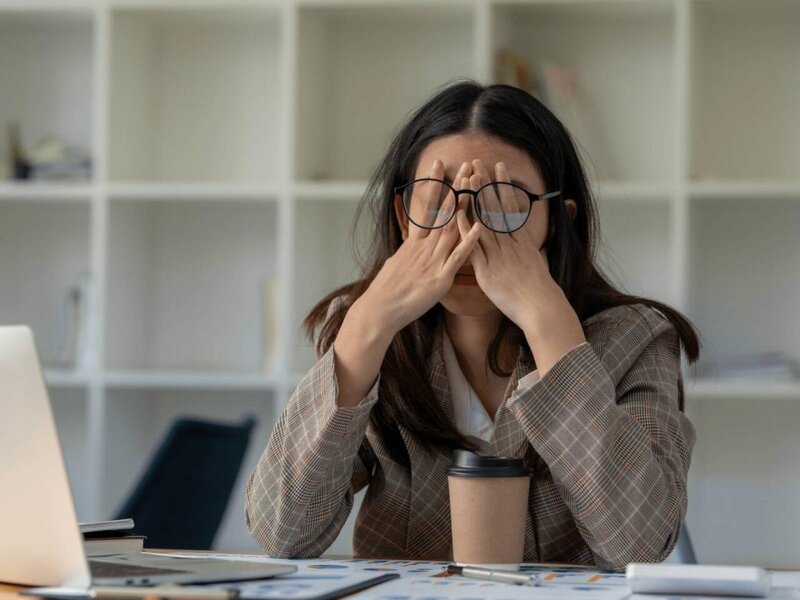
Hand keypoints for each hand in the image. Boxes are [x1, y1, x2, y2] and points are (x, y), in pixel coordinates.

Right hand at [359, 159, 480, 335]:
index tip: (440, 164)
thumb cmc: (387, 290)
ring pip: (452, 228)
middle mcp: (424, 247)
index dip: (434, 184)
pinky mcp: (440, 278)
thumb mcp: (397, 263)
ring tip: (475, 185)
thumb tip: (410, 244)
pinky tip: (479, 227)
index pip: (426, 206)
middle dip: (456, 187)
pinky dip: (468, 242)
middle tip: (466, 165)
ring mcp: (433, 261)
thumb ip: (409, 251)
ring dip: (465, 206)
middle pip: (443, 211)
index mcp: (414, 243)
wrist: (380, 310)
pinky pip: (457, 258)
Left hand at [455, 159, 584, 372]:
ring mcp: (498, 255)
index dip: (502, 186)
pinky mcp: (487, 270)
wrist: (540, 308)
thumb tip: (530, 242)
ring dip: (475, 199)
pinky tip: (457, 214)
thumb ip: (531, 250)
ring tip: (468, 178)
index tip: (498, 168)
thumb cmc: (540, 291)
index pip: (510, 207)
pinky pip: (474, 247)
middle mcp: (510, 244)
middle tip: (478, 163)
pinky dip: (465, 230)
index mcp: (522, 240)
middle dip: (486, 184)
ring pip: (484, 221)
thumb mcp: (538, 264)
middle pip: (496, 208)